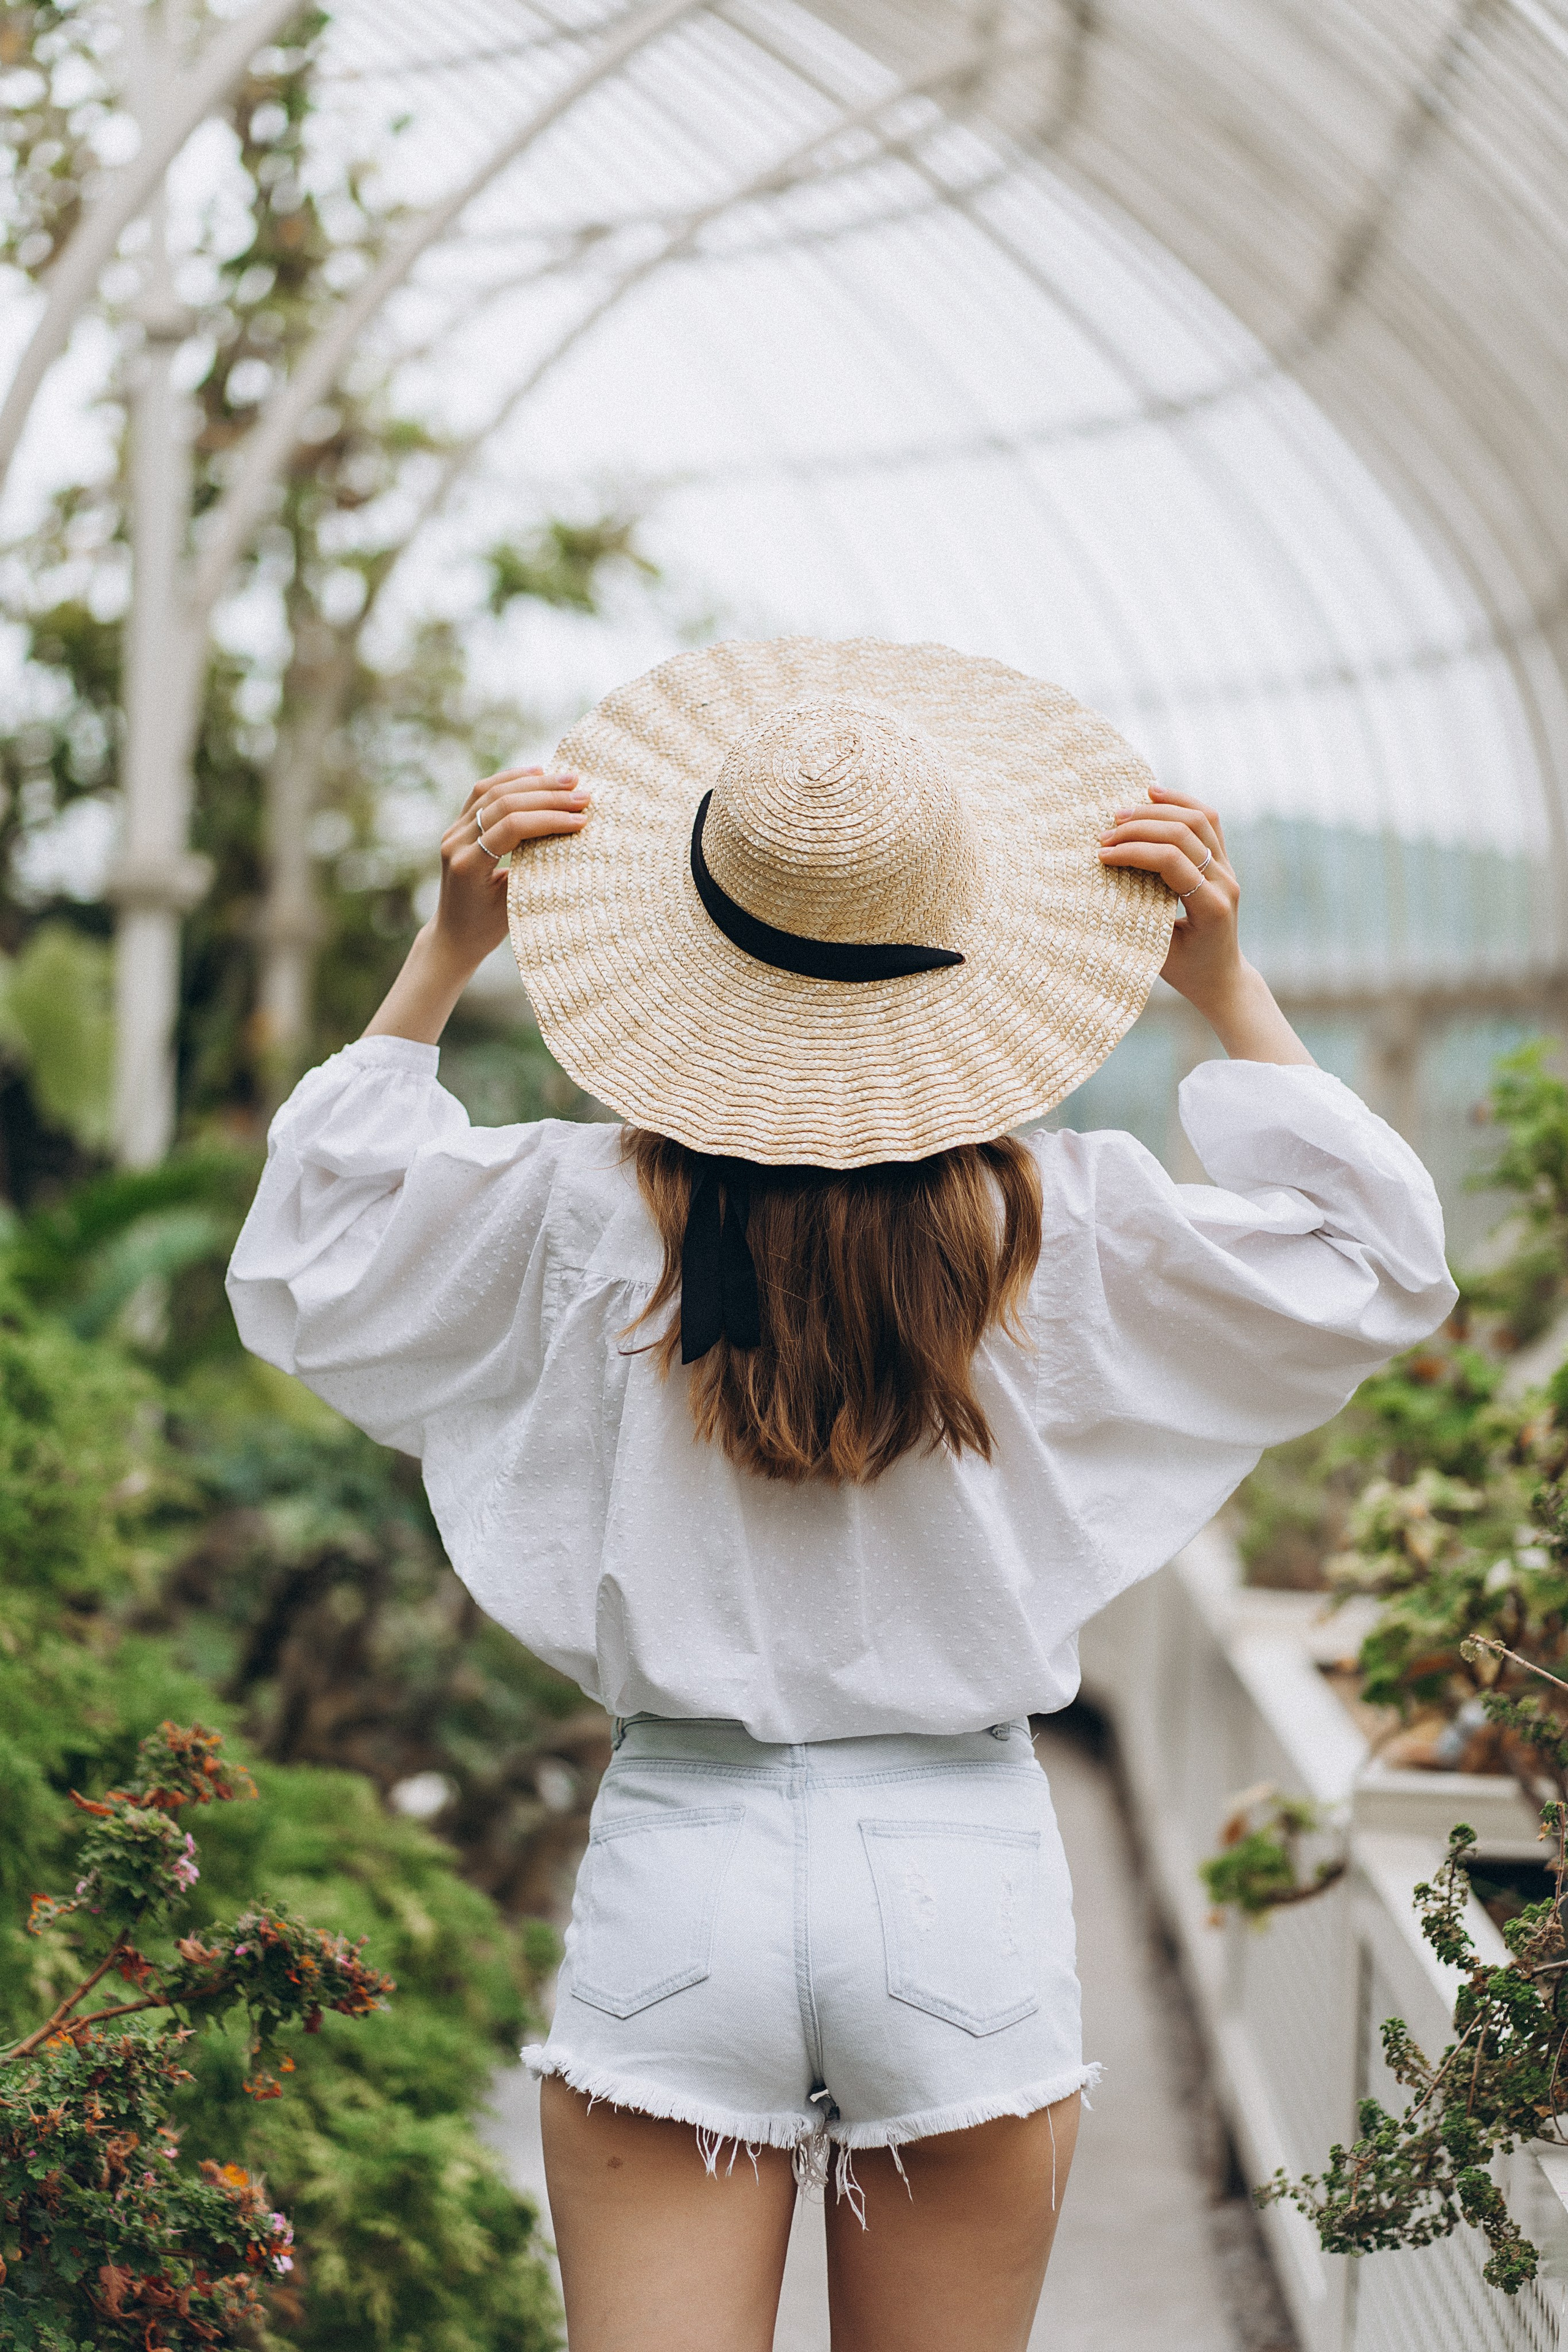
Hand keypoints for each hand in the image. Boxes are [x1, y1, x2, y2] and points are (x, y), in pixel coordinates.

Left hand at [432, 765, 590, 975]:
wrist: (453, 936)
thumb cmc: (487, 929)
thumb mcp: (512, 907)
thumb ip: (530, 872)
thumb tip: (567, 842)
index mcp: (468, 865)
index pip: (512, 827)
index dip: (549, 819)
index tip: (581, 820)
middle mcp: (455, 842)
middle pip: (503, 804)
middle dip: (547, 796)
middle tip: (582, 795)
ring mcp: (453, 831)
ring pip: (492, 792)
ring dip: (533, 782)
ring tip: (567, 780)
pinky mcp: (457, 826)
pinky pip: (482, 793)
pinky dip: (511, 780)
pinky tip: (535, 772)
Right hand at [1098, 784, 1312, 1065]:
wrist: (1222, 978)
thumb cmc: (1186, 973)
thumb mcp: (1159, 954)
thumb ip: (1141, 919)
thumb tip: (1102, 889)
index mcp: (1211, 907)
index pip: (1171, 861)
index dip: (1133, 853)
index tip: (1101, 857)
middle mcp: (1225, 882)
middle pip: (1183, 833)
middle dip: (1139, 828)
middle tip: (1104, 836)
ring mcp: (1228, 868)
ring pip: (1198, 818)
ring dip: (1157, 810)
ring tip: (1122, 813)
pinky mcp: (1224, 861)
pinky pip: (1207, 820)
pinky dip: (1181, 802)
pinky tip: (1154, 793)